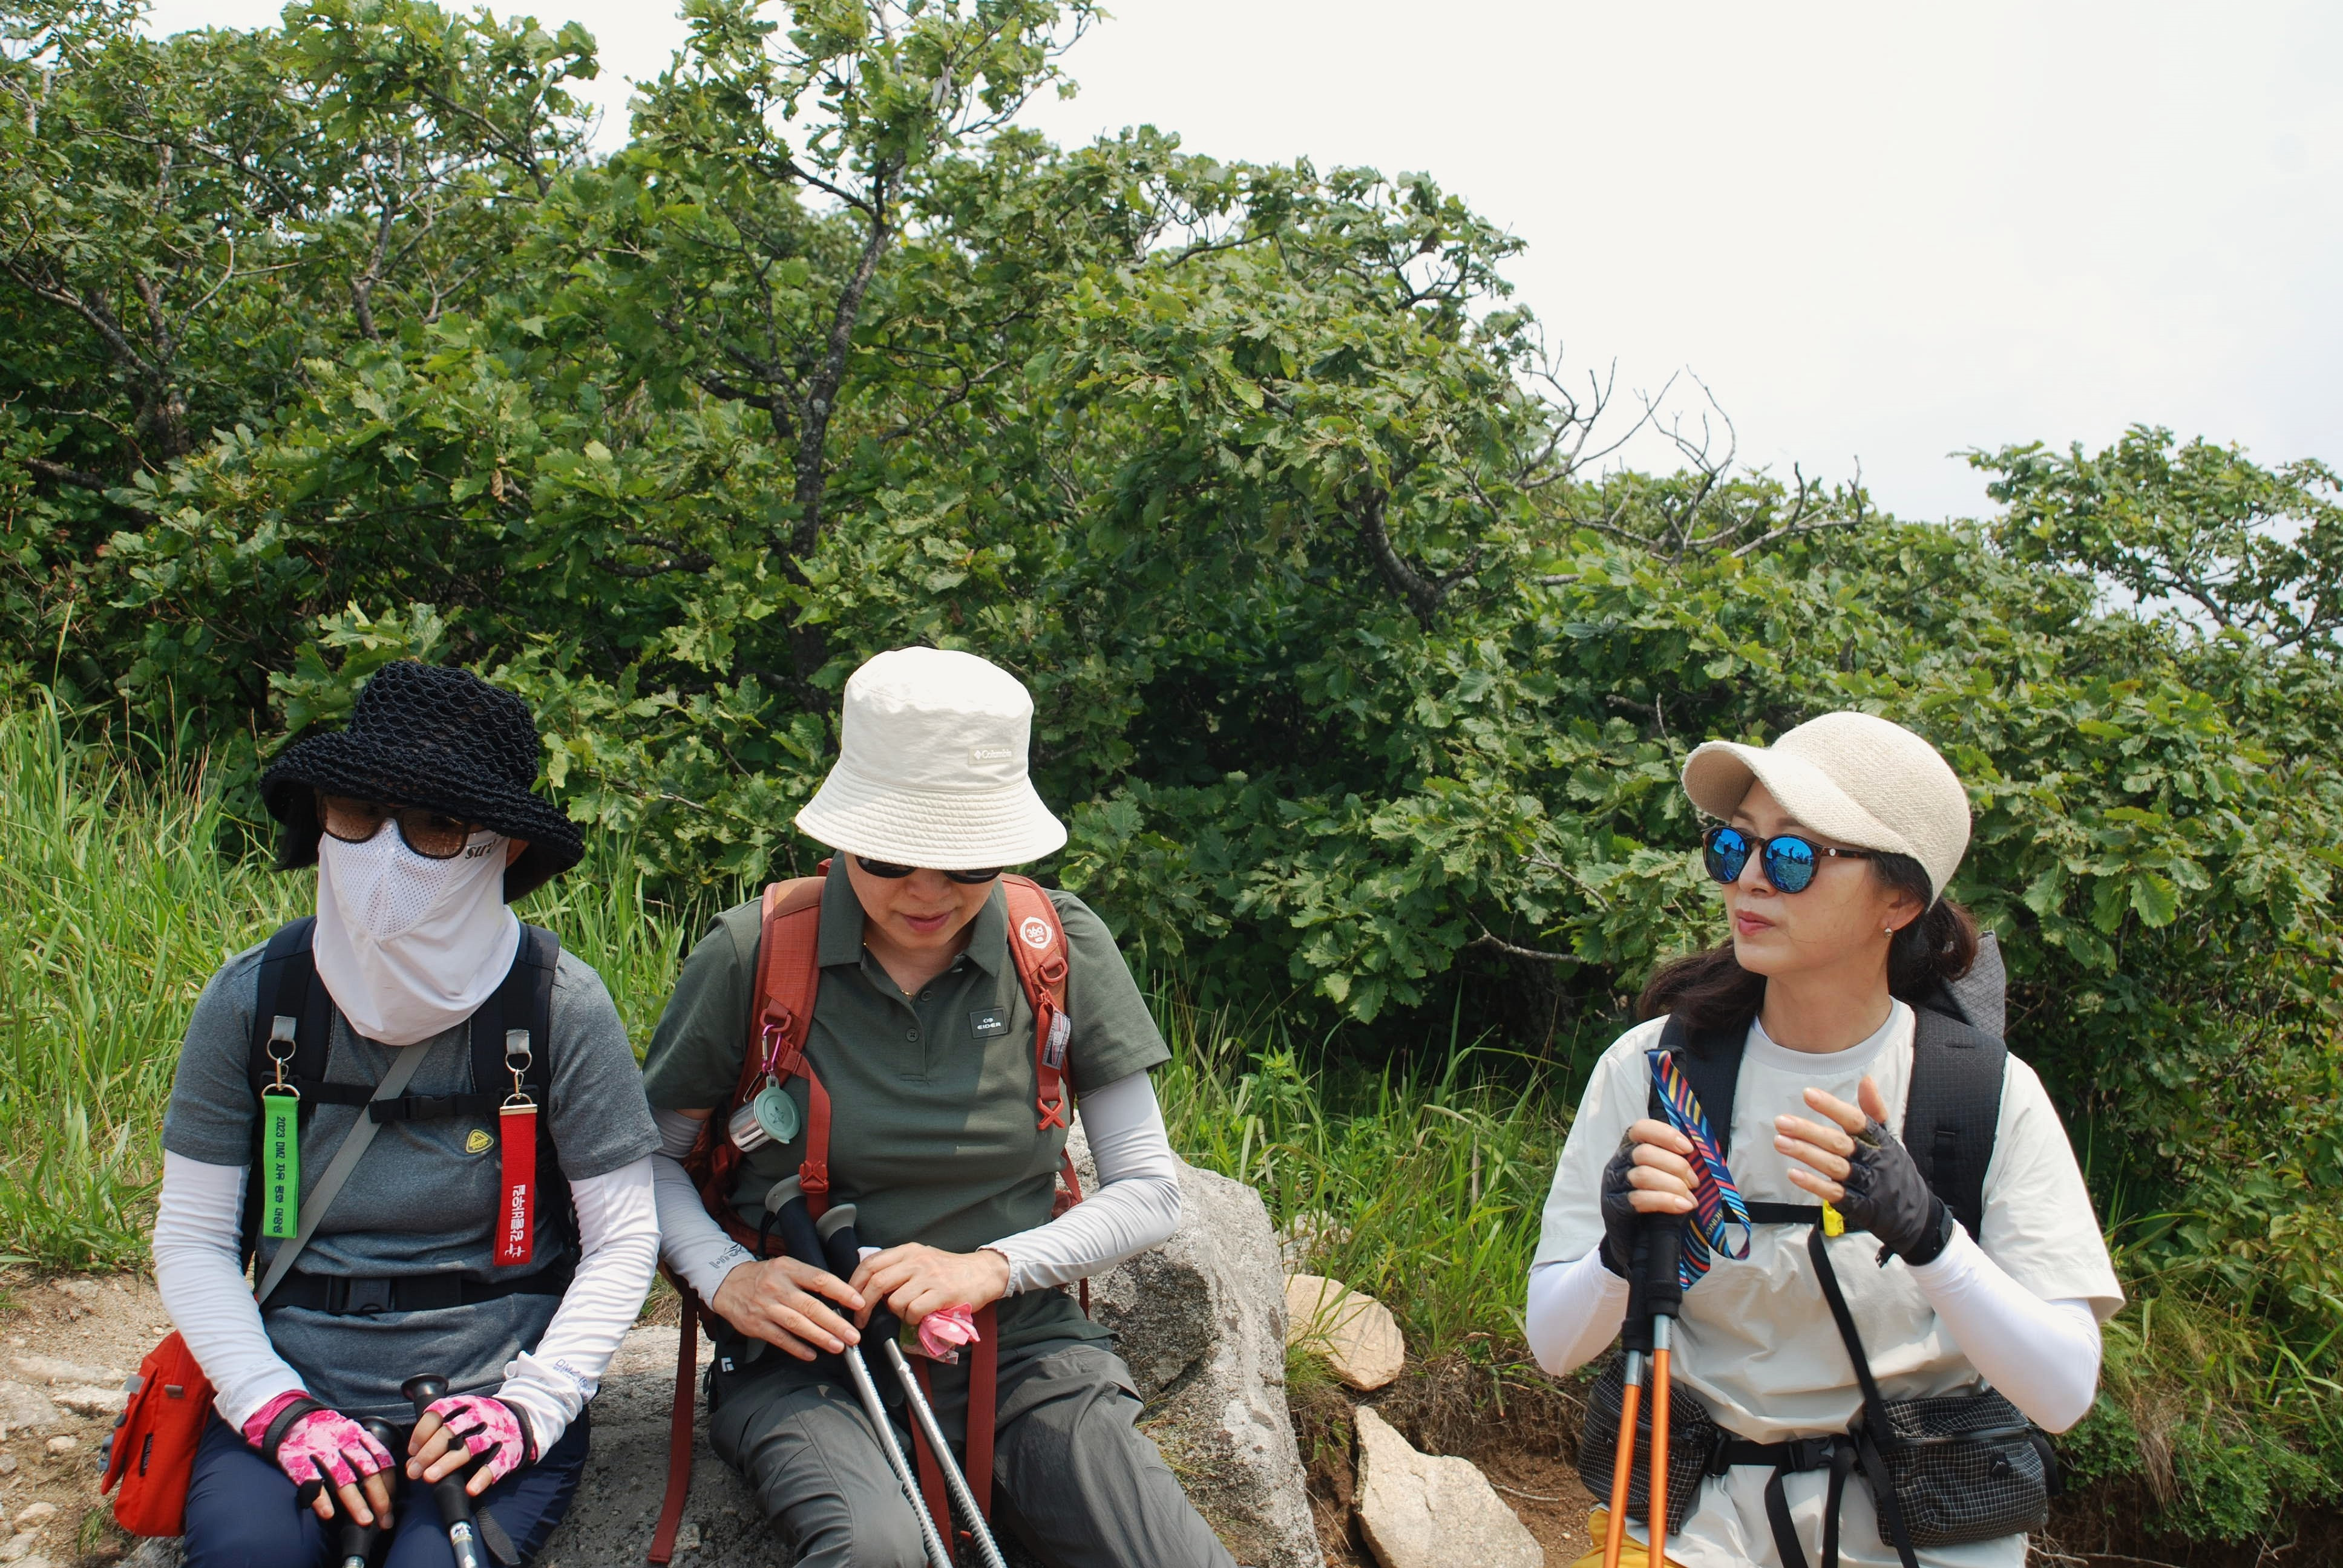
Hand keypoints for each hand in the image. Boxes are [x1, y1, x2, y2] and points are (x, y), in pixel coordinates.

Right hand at [244, 1396, 395, 1524]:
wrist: (286, 1416)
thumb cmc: (322, 1431)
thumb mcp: (346, 1432)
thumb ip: (362, 1450)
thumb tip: (382, 1480)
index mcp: (356, 1435)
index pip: (381, 1458)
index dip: (390, 1483)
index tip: (392, 1504)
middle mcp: (342, 1441)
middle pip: (367, 1470)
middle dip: (379, 1496)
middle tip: (386, 1520)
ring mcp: (320, 1450)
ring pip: (343, 1477)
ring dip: (355, 1501)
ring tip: (365, 1520)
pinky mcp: (297, 1459)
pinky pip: (311, 1480)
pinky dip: (321, 1498)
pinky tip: (329, 1514)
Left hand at [407, 1393, 531, 1496]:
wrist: (522, 1420)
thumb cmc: (480, 1424)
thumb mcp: (461, 1420)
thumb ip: (435, 1438)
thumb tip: (410, 1463)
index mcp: (465, 1405)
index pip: (438, 1412)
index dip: (422, 1432)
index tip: (412, 1451)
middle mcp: (479, 1416)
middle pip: (450, 1431)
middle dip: (428, 1452)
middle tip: (414, 1471)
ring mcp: (495, 1433)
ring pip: (469, 1447)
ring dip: (447, 1463)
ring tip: (430, 1477)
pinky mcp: (509, 1450)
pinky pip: (496, 1464)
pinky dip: (483, 1477)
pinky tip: (471, 1489)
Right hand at [710, 1255, 865, 1359]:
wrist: (727, 1283)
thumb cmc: (764, 1277)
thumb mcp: (786, 1267)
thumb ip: (809, 1280)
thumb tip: (840, 1297)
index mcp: (789, 1269)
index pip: (820, 1279)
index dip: (841, 1292)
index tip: (858, 1303)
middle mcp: (777, 1287)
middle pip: (811, 1306)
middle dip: (835, 1323)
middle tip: (853, 1335)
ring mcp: (766, 1307)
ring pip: (797, 1324)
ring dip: (820, 1337)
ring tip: (838, 1346)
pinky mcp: (756, 1324)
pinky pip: (780, 1338)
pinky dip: (797, 1348)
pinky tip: (811, 1354)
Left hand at [848, 1244, 1010, 1328]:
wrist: (983, 1272)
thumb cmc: (949, 1270)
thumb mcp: (921, 1259)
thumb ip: (898, 1267)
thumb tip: (868, 1285)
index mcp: (907, 1251)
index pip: (870, 1264)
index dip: (854, 1284)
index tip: (849, 1300)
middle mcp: (916, 1260)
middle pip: (876, 1282)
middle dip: (863, 1305)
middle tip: (861, 1320)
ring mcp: (929, 1276)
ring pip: (894, 1301)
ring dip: (895, 1313)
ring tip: (906, 1313)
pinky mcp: (942, 1293)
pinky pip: (914, 1311)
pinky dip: (911, 1319)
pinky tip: (919, 1316)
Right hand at [1598, 1118, 1697, 1275]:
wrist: (1634, 1242)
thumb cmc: (1654, 1204)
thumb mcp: (1665, 1178)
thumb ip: (1675, 1164)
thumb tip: (1702, 1157)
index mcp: (1629, 1149)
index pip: (1641, 1129)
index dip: (1665, 1135)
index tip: (1688, 1149)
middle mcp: (1617, 1163)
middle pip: (1644, 1152)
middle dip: (1676, 1166)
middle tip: (1695, 1183)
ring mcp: (1613, 1185)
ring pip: (1642, 1174)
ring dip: (1673, 1185)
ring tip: (1690, 1198)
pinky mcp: (1613, 1207)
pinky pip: (1639, 1199)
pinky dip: (1665, 1201)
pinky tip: (1683, 1206)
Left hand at [1774, 1076, 1950, 1264]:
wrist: (1915, 1213)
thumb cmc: (1894, 1168)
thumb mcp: (1889, 1138)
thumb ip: (1874, 1110)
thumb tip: (1866, 1079)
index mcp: (1878, 1141)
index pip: (1855, 1120)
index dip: (1832, 1107)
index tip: (1807, 1094)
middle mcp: (1870, 1160)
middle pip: (1838, 1143)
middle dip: (1808, 1131)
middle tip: (1781, 1121)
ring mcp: (1863, 1183)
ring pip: (1832, 1167)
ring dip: (1805, 1154)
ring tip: (1780, 1141)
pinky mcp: (1856, 1204)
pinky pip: (1833, 1193)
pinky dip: (1813, 1184)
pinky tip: (1793, 1173)